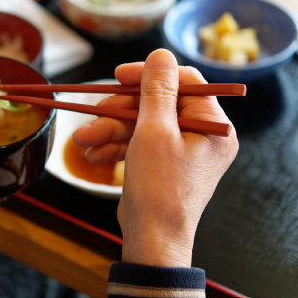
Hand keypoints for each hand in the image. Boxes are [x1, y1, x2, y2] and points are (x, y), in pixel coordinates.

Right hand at [72, 49, 237, 266]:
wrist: (153, 242)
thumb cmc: (160, 190)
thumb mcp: (155, 132)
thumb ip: (157, 89)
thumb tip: (162, 54)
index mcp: (214, 125)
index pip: (185, 81)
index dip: (149, 74)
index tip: (119, 75)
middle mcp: (204, 135)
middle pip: (159, 103)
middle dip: (120, 110)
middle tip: (93, 112)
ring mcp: (184, 151)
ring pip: (144, 124)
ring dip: (111, 129)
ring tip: (83, 140)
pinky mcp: (165, 164)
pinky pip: (141, 143)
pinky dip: (117, 145)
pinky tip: (94, 153)